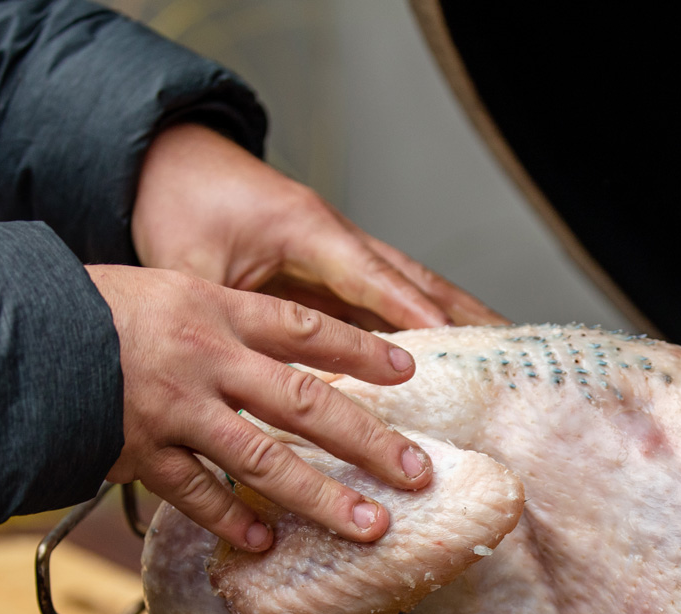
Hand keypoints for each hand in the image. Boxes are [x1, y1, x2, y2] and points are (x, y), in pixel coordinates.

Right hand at [90, 264, 431, 549]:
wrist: (10, 329)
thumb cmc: (86, 308)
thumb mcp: (162, 289)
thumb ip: (220, 324)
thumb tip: (280, 355)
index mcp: (214, 309)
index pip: (305, 328)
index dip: (361, 349)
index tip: (408, 370)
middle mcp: (205, 358)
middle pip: (306, 403)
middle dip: (370, 441)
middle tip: (417, 471)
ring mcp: (176, 409)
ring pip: (264, 459)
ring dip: (321, 498)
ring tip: (368, 525)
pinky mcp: (140, 450)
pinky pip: (197, 492)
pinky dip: (231, 518)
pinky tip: (263, 540)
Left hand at [132, 123, 505, 329]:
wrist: (170, 162)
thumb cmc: (177, 204)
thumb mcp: (188, 265)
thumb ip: (222, 319)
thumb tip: (242, 384)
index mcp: (306, 229)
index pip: (369, 276)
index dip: (410, 310)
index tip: (450, 342)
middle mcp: (334, 237)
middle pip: (412, 277)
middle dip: (462, 311)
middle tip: (510, 345)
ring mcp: (337, 253)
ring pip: (407, 286)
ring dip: (454, 316)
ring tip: (501, 349)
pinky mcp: (329, 269)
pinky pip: (382, 300)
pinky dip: (418, 325)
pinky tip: (444, 354)